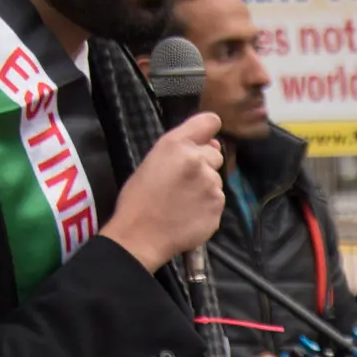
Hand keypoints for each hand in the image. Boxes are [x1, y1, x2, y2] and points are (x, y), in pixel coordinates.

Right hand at [104, 113, 227, 272]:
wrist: (140, 235)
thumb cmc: (138, 198)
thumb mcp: (152, 163)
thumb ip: (181, 150)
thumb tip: (212, 143)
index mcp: (176, 145)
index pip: (209, 122)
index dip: (208, 131)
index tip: (205, 140)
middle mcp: (199, 161)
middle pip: (216, 154)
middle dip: (205, 164)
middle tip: (183, 181)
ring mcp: (212, 185)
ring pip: (216, 180)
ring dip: (205, 187)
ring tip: (182, 201)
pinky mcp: (218, 206)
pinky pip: (217, 201)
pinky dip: (207, 206)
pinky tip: (189, 214)